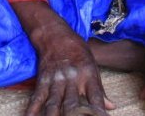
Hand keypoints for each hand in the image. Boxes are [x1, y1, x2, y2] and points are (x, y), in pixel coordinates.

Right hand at [13, 1, 112, 115]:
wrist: (56, 35)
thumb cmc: (78, 51)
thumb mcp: (93, 66)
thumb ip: (99, 89)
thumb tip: (111, 107)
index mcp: (88, 74)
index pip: (96, 97)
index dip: (99, 111)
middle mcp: (72, 78)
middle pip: (73, 104)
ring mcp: (56, 79)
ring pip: (54, 104)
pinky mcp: (43, 80)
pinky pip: (38, 98)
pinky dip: (34, 110)